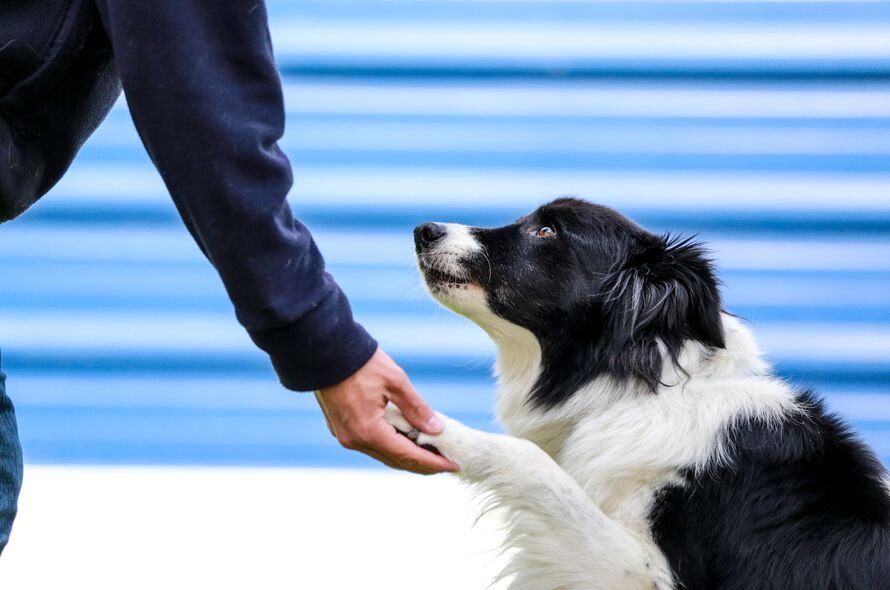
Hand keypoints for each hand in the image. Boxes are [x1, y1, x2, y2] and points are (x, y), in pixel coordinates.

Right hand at [315, 348, 458, 473]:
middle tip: (447, 461)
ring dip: (407, 455)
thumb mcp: (395, 381)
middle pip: (395, 460)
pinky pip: (371, 444)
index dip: (433, 462)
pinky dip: (391, 445)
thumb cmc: (361, 363)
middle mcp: (354, 440)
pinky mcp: (341, 428)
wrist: (323, 351)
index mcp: (368, 431)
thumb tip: (436, 429)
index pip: (407, 455)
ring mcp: (345, 436)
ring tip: (431, 451)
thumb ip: (416, 408)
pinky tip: (407, 439)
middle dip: (422, 463)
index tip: (453, 464)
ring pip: (382, 454)